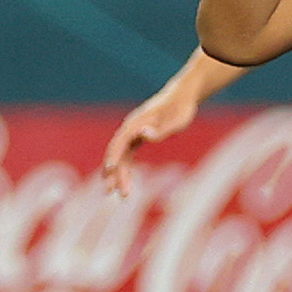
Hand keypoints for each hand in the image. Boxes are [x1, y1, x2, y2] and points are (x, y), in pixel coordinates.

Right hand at [100, 77, 202, 193]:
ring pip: (120, 156)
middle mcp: (130, 128)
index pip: (120, 142)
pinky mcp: (137, 137)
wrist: (181, 97)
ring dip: (117, 174)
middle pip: (117, 152)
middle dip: (114, 172)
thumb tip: (144, 135)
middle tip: (112, 192)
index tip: (110, 170)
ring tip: (116, 194)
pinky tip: (124, 181)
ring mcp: (132, 133)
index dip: (114, 155)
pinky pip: (127, 155)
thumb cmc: (181, 109)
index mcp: (136, 123)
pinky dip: (124, 168)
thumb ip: (160, 129)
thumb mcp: (176, 120)